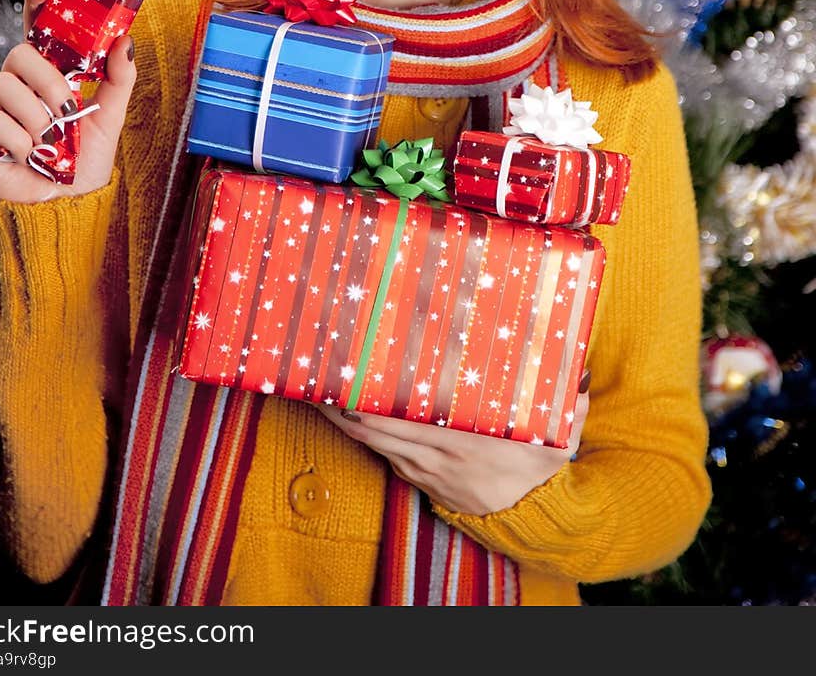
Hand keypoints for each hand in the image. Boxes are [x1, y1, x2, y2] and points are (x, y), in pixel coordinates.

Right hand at [0, 0, 136, 202]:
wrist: (70, 203)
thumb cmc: (85, 157)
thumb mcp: (111, 114)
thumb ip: (119, 77)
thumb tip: (125, 40)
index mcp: (46, 73)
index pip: (35, 27)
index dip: (36, 2)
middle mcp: (17, 86)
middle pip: (17, 54)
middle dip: (46, 80)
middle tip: (67, 107)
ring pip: (1, 85)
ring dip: (35, 115)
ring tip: (50, 139)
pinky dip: (18, 140)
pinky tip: (30, 155)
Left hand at [316, 388, 588, 514]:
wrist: (527, 520)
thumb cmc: (538, 468)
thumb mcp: (558, 437)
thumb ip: (566, 403)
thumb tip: (577, 372)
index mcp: (461, 440)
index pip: (403, 416)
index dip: (372, 397)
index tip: (352, 372)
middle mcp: (434, 453)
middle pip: (372, 426)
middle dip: (339, 401)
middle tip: (315, 371)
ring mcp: (422, 467)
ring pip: (370, 438)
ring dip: (340, 415)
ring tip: (314, 387)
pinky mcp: (418, 475)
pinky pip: (380, 450)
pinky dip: (358, 431)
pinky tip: (342, 413)